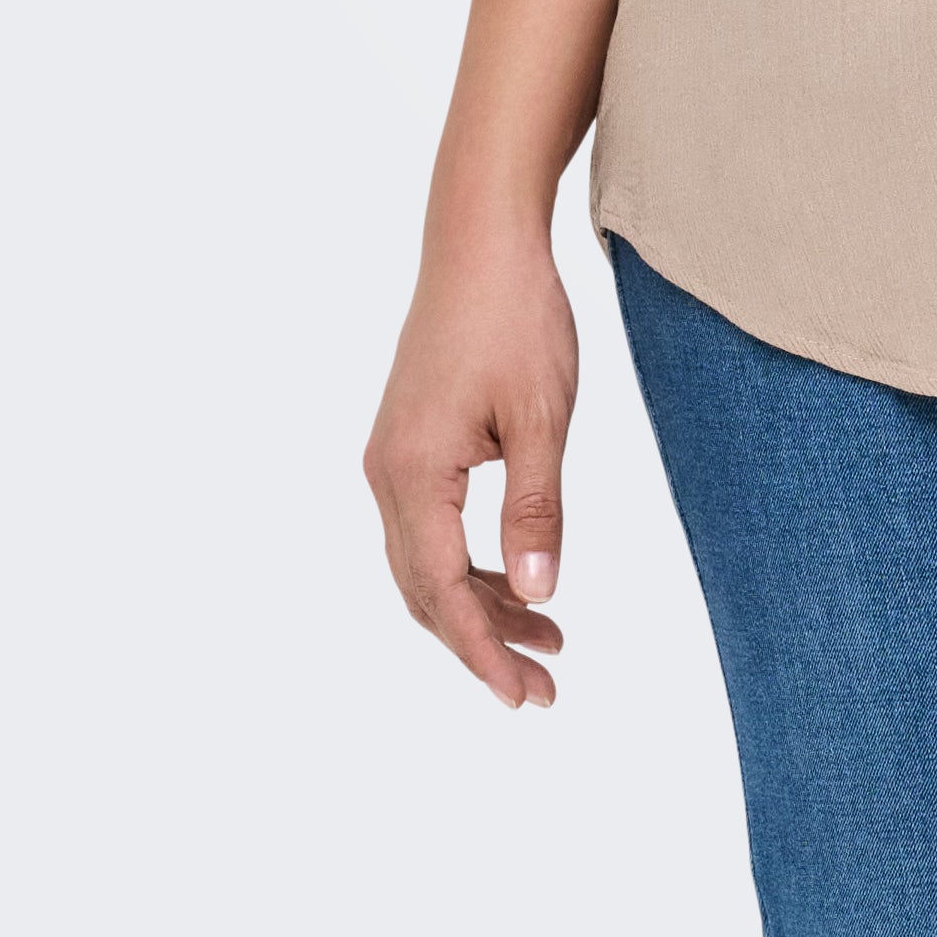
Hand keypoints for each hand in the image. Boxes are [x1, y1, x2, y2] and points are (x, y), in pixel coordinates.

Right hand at [363, 224, 579, 708]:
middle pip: (426, 592)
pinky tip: (519, 577)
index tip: (524, 698)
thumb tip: (541, 596)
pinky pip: (431, 528)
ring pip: (428, 564)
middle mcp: (388, 475)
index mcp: (413, 475)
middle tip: (544, 687)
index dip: (483, 652)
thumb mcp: (540, 417)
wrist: (480, 239)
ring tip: (548, 639)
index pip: (444, 594)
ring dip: (480, 607)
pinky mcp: (409, 440)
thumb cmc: (516, 318)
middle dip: (482, 644)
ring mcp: (392, 458)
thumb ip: (535, 510)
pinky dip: (471, 564)